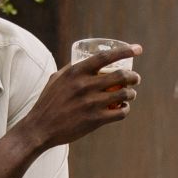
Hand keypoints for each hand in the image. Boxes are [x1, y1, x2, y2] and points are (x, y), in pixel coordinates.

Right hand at [14, 44, 142, 149]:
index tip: (138, 49)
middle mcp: (85, 86)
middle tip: (136, 78)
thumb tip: (86, 60)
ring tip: (131, 94)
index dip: (124, 51)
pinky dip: (125, 109)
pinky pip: (120, 112)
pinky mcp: (95, 120)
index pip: (105, 57)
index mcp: (75, 72)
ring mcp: (91, 103)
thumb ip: (72, 69)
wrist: (39, 128)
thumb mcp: (56, 79)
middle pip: (120, 76)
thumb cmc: (48, 102)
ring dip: (132, 93)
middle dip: (133, 77)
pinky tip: (123, 108)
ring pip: (124, 94)